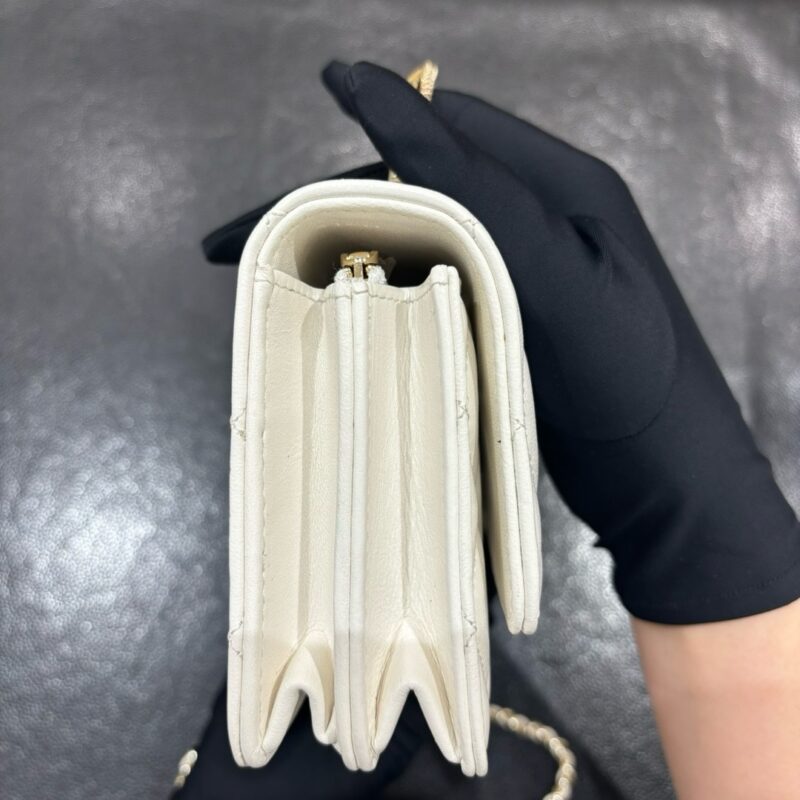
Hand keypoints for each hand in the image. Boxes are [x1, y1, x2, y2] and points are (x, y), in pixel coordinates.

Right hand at [322, 60, 799, 623]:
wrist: (660, 478)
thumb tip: (387, 99)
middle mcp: (536, 223)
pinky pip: (428, 291)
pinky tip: (344, 317)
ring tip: (284, 277)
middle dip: (342, 203)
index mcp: (559, 189)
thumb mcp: (556, 274)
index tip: (327, 87)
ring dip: (355, 254)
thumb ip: (477, 191)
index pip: (454, 129)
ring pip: (418, 243)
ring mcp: (516, 277)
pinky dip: (381, 298)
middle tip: (262, 235)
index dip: (385, 112)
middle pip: (422, 188)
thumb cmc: (628, 378)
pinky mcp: (501, 325)